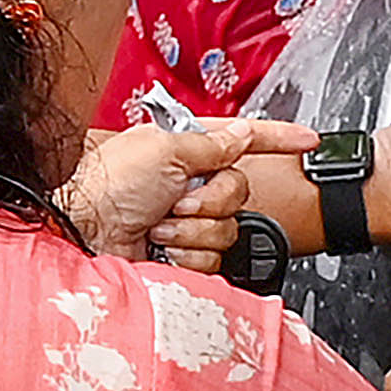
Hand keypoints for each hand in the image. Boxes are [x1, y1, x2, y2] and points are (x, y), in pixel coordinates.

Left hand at [62, 116, 318, 264]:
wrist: (83, 235)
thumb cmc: (108, 187)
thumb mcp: (163, 149)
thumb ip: (212, 143)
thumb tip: (241, 131)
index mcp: (184, 150)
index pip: (241, 140)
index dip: (276, 138)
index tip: (307, 139)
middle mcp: (186, 184)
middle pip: (239, 191)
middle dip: (210, 199)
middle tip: (177, 199)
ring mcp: (185, 222)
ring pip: (227, 228)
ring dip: (192, 229)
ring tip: (160, 227)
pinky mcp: (182, 256)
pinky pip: (212, 258)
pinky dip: (186, 255)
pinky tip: (161, 249)